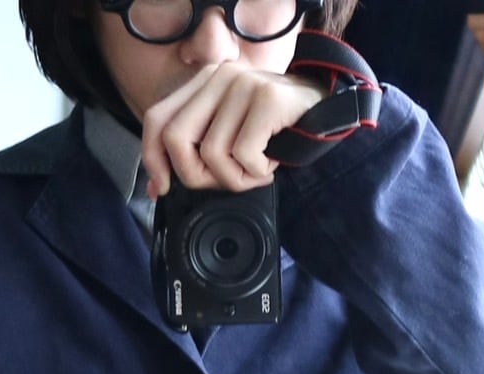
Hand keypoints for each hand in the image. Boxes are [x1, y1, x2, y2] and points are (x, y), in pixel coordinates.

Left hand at [142, 63, 325, 197]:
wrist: (330, 117)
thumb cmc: (278, 133)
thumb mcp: (230, 137)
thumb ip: (196, 150)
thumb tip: (158, 186)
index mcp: (205, 82)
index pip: (157, 119)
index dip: (153, 159)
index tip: (162, 187)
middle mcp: (220, 76)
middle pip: (175, 139)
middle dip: (195, 176)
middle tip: (224, 182)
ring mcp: (243, 84)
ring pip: (212, 154)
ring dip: (235, 179)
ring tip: (256, 172)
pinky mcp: (266, 98)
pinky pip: (243, 155)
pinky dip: (257, 173)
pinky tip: (271, 165)